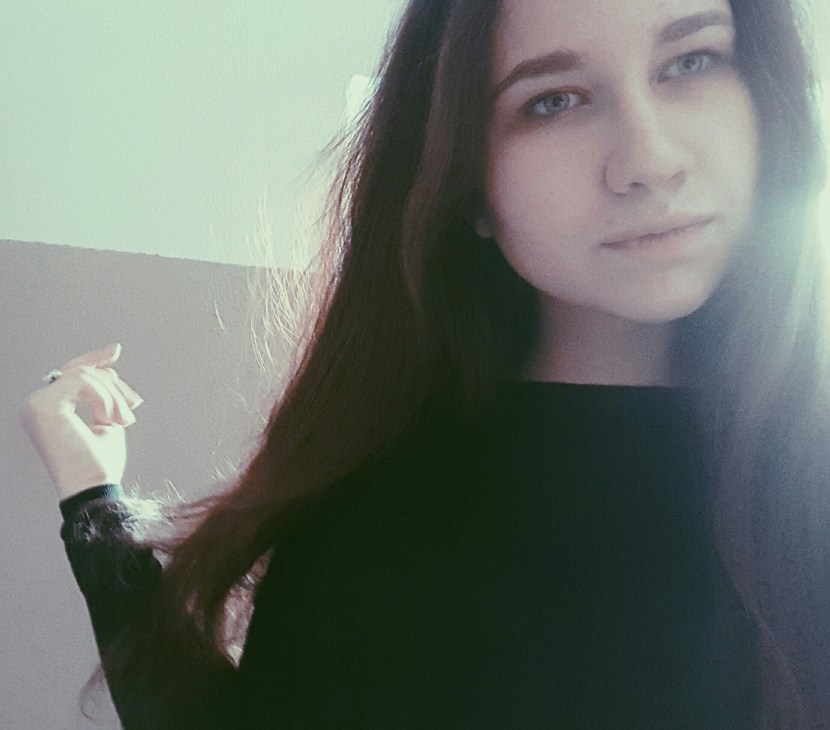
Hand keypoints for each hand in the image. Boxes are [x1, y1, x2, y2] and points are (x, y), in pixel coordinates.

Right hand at [20, 343, 144, 499]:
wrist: (95, 487)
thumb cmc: (99, 463)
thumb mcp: (106, 418)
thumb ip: (103, 392)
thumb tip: (111, 356)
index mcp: (46, 409)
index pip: (69, 375)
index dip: (94, 360)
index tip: (116, 350)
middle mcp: (34, 405)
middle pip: (79, 371)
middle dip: (113, 384)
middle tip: (134, 403)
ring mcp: (35, 404)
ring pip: (85, 376)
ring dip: (114, 396)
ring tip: (125, 420)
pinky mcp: (43, 405)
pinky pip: (84, 383)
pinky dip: (105, 398)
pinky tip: (110, 418)